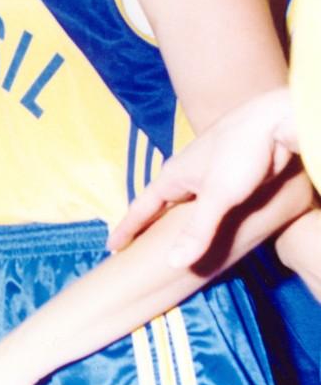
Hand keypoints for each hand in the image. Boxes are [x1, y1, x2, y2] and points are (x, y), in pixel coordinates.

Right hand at [108, 88, 297, 268]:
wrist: (274, 121)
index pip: (141, 207)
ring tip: (164, 235)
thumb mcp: (218, 195)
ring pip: (181, 200)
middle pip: (158, 203)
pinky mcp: (227, 173)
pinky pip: (202, 199)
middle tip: (134, 244)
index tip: (111, 247)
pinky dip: (194, 213)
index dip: (126, 228)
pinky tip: (204, 220)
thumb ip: (197, 231)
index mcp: (173, 176)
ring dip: (171, 216)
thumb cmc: (241, 153)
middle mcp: (184, 173)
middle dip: (144, 222)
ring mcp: (205, 172)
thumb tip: (173, 264)